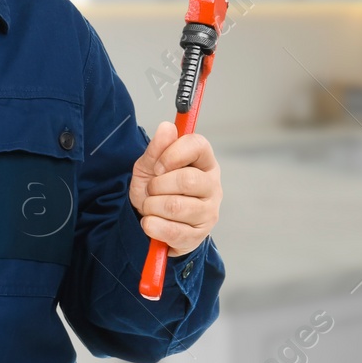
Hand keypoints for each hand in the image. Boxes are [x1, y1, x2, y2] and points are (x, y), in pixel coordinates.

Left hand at [129, 122, 221, 256]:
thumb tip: (167, 127)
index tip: (157, 166)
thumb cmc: (156, 190)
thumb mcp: (149, 166)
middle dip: (158, 185)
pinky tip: (151, 223)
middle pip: (187, 180)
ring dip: (151, 206)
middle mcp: (212, 185)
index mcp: (204, 162)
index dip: (173, 154)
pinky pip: (173, 231)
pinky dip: (153, 226)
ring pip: (176, 206)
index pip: (198, 145)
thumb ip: (156, 148)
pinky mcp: (199, 235)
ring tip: (150, 207)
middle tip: (151, 190)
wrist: (152, 223)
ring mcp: (209, 212)